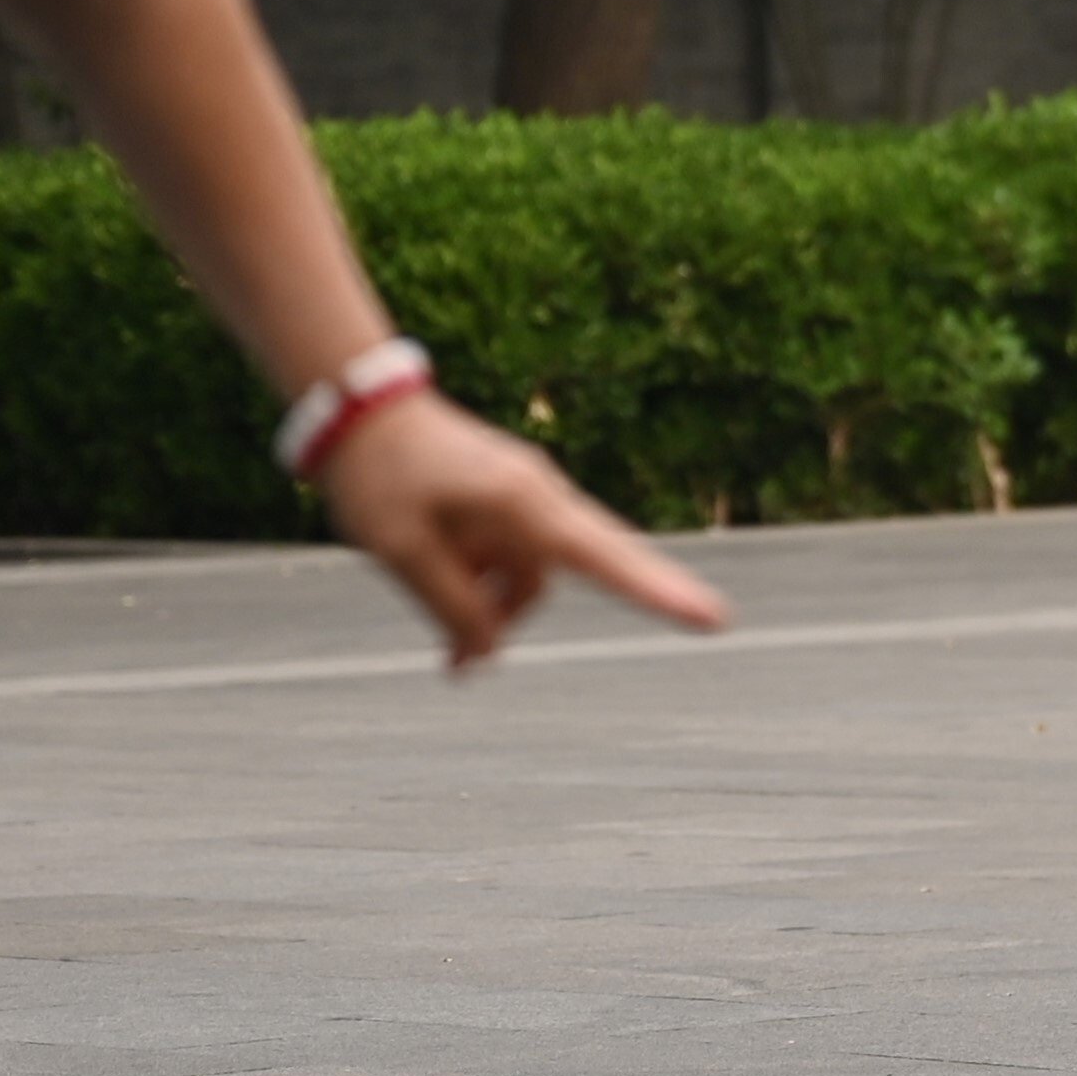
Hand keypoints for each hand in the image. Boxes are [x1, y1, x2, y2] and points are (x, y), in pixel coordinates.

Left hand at [318, 392, 730, 668]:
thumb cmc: (380, 475)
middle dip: (512, 615)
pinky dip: (478, 582)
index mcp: (523, 503)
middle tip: (453, 666)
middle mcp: (541, 498)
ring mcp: (527, 499)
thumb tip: (487, 652)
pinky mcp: (508, 504)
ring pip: (527, 575)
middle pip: (562, 575)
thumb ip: (451, 606)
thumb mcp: (400, 551)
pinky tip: (432, 586)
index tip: (716, 618)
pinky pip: (508, 558)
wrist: (360, 408)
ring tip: (416, 605)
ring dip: (485, 603)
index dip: (662, 592)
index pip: (607, 557)